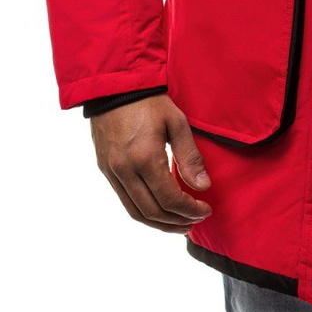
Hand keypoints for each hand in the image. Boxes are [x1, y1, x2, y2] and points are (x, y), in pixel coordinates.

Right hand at [91, 93, 211, 233]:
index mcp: (145, 158)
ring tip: (179, 224)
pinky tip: (159, 210)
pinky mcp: (105, 170)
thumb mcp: (176, 122)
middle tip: (195, 222)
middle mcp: (125, 170)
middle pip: (152, 212)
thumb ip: (190, 156)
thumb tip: (203, 186)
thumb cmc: (149, 101)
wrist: (114, 87)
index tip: (206, 211)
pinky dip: (144, 211)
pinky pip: (125, 201)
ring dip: (159, 224)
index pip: (169, 199)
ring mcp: (112, 172)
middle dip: (176, 221)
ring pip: (136, 212)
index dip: (190, 209)